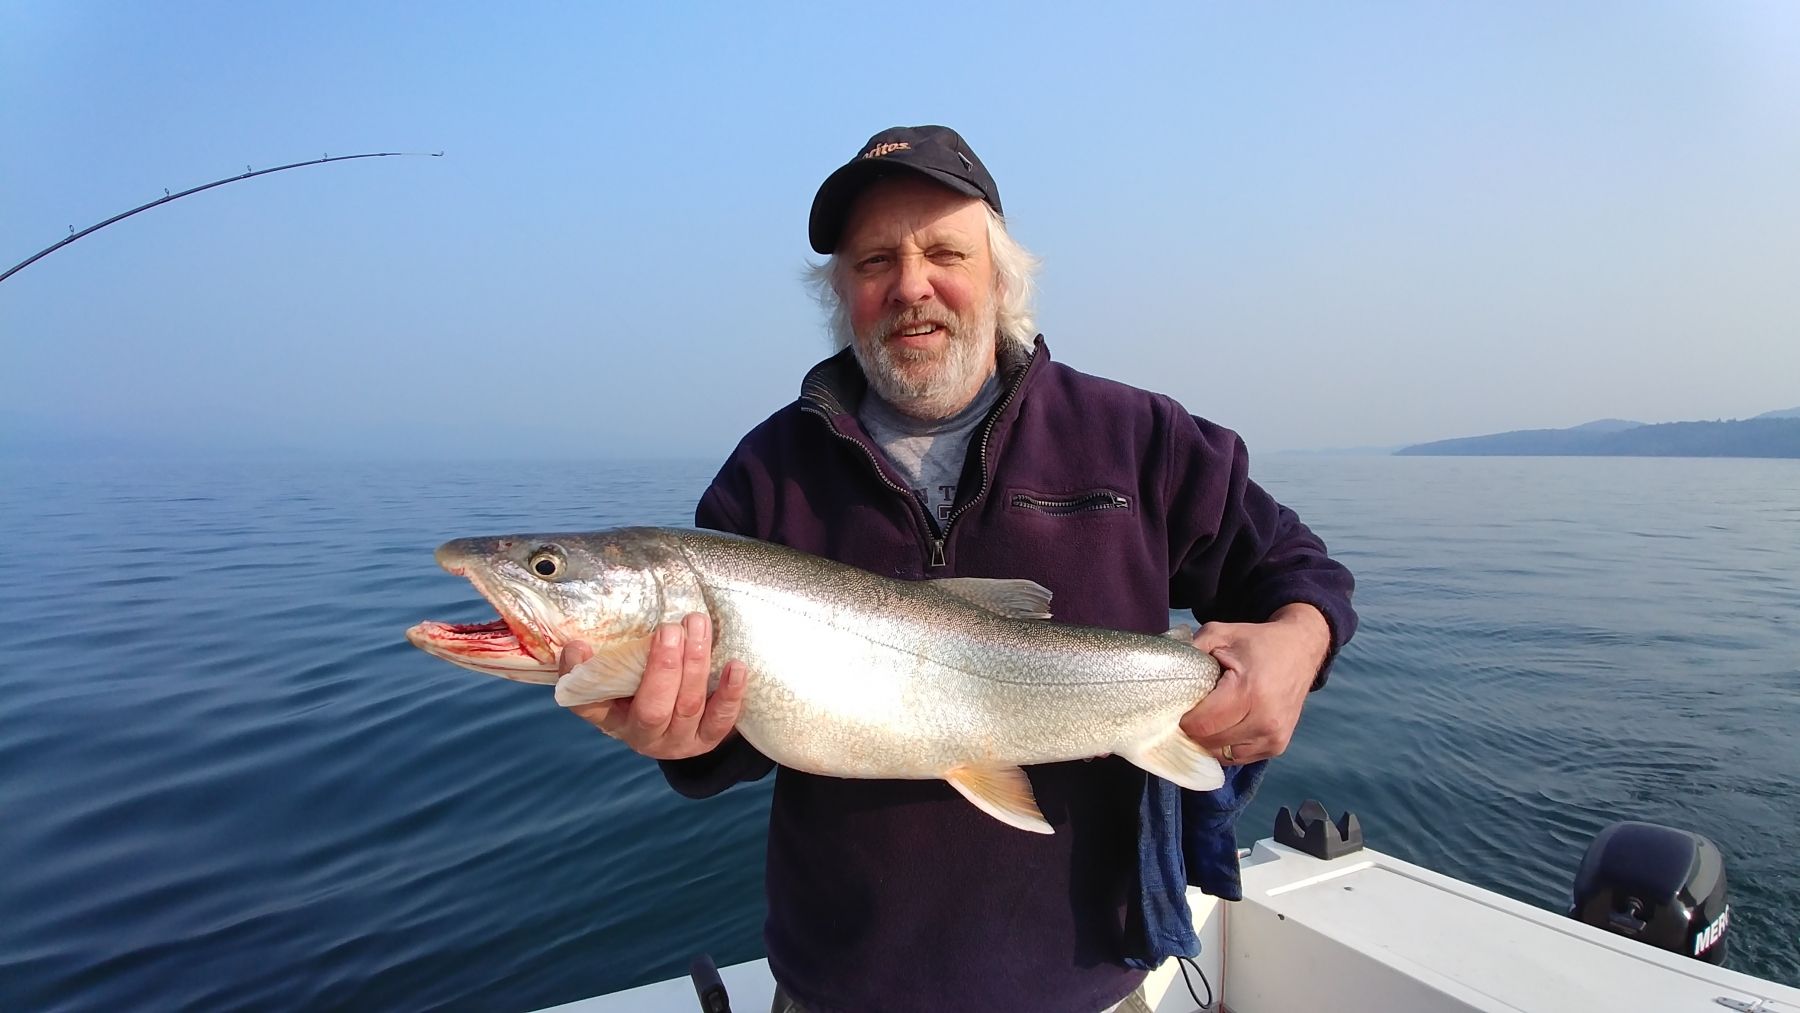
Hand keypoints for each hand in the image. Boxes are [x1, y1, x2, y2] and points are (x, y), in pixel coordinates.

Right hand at [560, 612, 747, 759]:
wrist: (676, 725)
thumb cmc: (641, 690)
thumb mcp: (620, 678)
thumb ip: (606, 660)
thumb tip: (580, 644)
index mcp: (610, 718)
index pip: (587, 703)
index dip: (580, 676)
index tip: (579, 646)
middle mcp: (641, 735)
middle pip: (651, 709)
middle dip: (663, 667)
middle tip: (670, 629)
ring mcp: (677, 742)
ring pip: (688, 706)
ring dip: (695, 664)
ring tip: (698, 627)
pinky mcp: (707, 740)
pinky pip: (721, 719)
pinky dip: (730, 692)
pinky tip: (736, 665)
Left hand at [1179, 604, 1330, 765]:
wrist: (1301, 650)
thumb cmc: (1256, 642)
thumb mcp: (1220, 634)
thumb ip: (1190, 650)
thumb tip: (1162, 670)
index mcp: (1249, 692)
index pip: (1202, 725)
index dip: (1183, 719)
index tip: (1178, 707)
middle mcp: (1264, 720)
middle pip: (1209, 742)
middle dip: (1193, 731)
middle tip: (1189, 713)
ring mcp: (1273, 737)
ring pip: (1222, 755)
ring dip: (1208, 741)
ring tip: (1207, 719)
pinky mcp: (1277, 746)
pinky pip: (1238, 757)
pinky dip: (1225, 746)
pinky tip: (1223, 726)